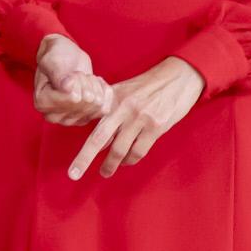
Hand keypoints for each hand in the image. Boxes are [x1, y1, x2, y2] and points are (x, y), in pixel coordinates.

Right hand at [34, 34, 114, 125]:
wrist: (65, 57)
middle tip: (76, 74)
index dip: (76, 81)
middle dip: (85, 81)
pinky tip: (94, 83)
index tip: (69, 73)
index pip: (73, 98)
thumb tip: (68, 88)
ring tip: (83, 78)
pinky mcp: (87, 118)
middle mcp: (55, 116)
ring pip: (97, 104)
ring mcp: (72, 119)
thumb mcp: (53, 60)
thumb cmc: (56, 57)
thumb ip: (58, 74)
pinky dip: (103, 91)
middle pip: (87, 101)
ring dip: (93, 85)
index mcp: (42, 103)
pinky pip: (105, 107)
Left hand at [68, 56, 204, 179]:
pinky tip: (127, 161)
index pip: (93, 124)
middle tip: (75, 174)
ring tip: (105, 171)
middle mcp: (124, 108)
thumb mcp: (126, 88)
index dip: (81, 142)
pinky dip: (131, 159)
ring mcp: (141, 118)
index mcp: (114, 98)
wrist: (179, 76)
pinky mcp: (156, 126)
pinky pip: (139, 150)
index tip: (71, 157)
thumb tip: (95, 121)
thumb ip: (110, 103)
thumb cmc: (150, 84)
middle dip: (85, 158)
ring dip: (111, 164)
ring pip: (120, 149)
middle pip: (100, 138)